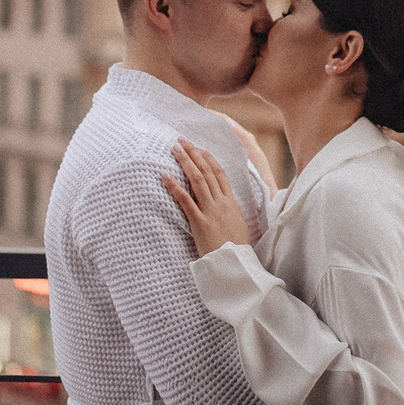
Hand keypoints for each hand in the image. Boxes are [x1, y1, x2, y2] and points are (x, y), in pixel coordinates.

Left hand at [161, 139, 254, 256]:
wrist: (235, 264)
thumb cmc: (237, 249)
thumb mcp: (239, 226)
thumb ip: (232, 213)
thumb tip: (227, 207)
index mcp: (231, 203)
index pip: (220, 174)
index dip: (209, 159)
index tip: (199, 149)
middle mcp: (221, 203)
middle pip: (207, 171)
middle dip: (194, 154)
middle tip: (182, 141)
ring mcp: (210, 211)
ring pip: (197, 180)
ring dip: (185, 162)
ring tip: (175, 149)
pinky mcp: (199, 221)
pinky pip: (185, 200)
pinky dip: (174, 186)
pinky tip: (164, 175)